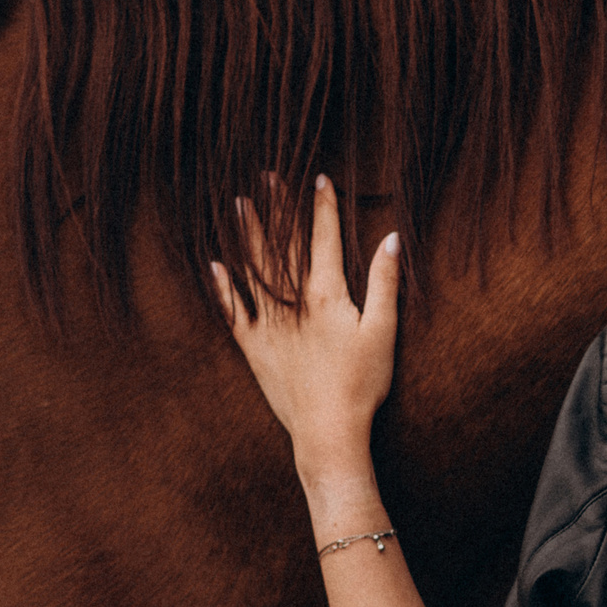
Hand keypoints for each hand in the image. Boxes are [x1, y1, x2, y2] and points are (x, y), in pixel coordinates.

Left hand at [211, 176, 401, 490]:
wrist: (327, 430)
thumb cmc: (362, 383)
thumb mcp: (383, 331)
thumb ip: (385, 282)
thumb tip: (390, 238)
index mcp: (326, 294)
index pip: (324, 238)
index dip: (322, 206)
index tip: (319, 177)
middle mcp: (291, 301)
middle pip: (283, 245)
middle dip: (279, 208)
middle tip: (269, 176)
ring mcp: (268, 323)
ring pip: (254, 268)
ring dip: (248, 235)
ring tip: (240, 205)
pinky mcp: (253, 347)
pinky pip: (233, 310)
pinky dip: (224, 287)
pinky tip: (216, 265)